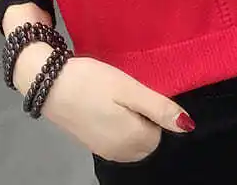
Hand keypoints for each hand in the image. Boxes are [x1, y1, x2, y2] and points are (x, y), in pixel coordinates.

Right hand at [14, 46, 193, 162]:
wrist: (49, 83)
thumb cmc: (92, 82)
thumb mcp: (129, 89)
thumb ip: (159, 108)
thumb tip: (188, 126)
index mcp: (133, 140)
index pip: (161, 131)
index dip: (151, 109)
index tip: (134, 93)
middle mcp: (121, 154)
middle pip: (148, 138)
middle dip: (142, 117)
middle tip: (123, 93)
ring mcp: (105, 151)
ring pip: (132, 138)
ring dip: (129, 120)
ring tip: (112, 97)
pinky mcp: (92, 144)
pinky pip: (117, 139)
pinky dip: (115, 124)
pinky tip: (102, 105)